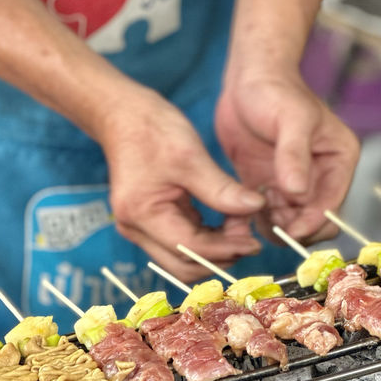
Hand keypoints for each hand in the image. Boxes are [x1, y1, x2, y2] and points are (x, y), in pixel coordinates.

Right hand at [96, 84, 263, 281]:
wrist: (124, 116)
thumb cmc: (152, 130)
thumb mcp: (191, 157)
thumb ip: (222, 189)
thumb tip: (256, 208)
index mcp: (141, 213)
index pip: (189, 247)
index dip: (225, 249)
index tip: (254, 242)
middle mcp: (135, 228)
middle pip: (183, 264)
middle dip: (220, 256)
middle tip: (251, 239)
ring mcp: (141, 228)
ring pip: (183, 258)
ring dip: (215, 250)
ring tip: (241, 227)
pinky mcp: (151, 222)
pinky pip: (182, 242)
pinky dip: (207, 239)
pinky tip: (228, 223)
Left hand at [215, 70, 358, 243]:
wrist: (247, 80)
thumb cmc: (275, 90)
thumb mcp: (290, 119)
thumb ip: (294, 155)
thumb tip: (298, 193)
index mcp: (339, 160)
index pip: (332, 205)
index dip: (312, 222)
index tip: (289, 229)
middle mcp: (321, 176)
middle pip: (316, 221)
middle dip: (295, 227)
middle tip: (269, 217)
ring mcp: (294, 183)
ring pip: (291, 223)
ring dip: (274, 226)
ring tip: (254, 205)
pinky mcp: (268, 186)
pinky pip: (267, 217)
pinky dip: (256, 221)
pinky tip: (241, 208)